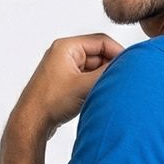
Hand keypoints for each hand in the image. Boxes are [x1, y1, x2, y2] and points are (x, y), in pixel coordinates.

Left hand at [9, 33, 124, 141]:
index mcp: (66, 47)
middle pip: (98, 54)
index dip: (118, 52)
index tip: (131, 66)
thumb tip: (128, 66)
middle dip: (111, 66)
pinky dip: (95, 84)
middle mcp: (63, 53)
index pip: (102, 41)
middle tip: (122, 80)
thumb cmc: (52, 102)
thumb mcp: (86, 85)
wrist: (31, 123)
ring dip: (103, 77)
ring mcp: (63, 68)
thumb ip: (108, 73)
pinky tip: (99, 96)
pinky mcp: (64, 82)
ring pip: (93, 67)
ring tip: (109, 90)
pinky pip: (86, 77)